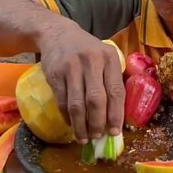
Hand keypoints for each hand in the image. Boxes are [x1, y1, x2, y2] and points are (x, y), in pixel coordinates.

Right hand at [38, 21, 125, 143]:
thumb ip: (112, 79)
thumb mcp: (105, 56)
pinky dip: (67, 117)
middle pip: (96, 100)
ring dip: (81, 126)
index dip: (116, 115)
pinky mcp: (55, 75)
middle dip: (98, 123)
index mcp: (109, 58)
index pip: (116, 91)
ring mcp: (71, 68)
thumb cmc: (87, 51)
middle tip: (98, 137)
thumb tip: (118, 116)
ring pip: (77, 104)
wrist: (57, 34)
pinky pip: (62, 102)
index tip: (115, 132)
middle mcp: (91, 61)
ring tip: (84, 138)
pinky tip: (72, 124)